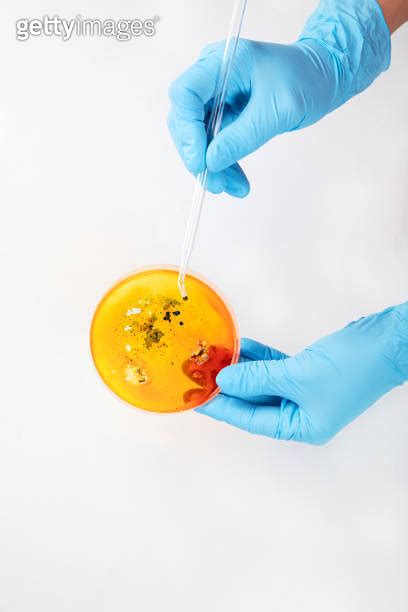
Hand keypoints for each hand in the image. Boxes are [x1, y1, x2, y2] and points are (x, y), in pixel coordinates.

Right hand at [168, 0, 389, 196]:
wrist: (323, 77)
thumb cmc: (307, 80)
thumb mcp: (278, 111)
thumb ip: (243, 136)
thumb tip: (211, 162)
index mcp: (224, 61)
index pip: (186, 94)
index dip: (187, 130)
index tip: (200, 162)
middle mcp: (212, 76)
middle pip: (185, 119)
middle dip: (198, 155)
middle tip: (215, 184)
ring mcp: (216, 95)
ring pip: (198, 137)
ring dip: (212, 166)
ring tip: (232, 188)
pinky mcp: (223, 113)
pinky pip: (214, 143)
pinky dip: (223, 164)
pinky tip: (236, 183)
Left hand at [197, 303, 407, 443]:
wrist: (387, 341)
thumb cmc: (355, 367)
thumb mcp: (298, 375)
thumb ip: (257, 377)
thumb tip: (224, 379)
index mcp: (302, 427)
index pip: (251, 419)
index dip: (222, 407)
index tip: (197, 398)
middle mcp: (302, 413)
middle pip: (255, 400)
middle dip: (230, 385)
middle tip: (201, 373)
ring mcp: (305, 392)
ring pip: (264, 382)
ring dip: (243, 368)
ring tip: (217, 355)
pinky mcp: (308, 372)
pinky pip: (275, 367)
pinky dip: (260, 357)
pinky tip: (242, 346)